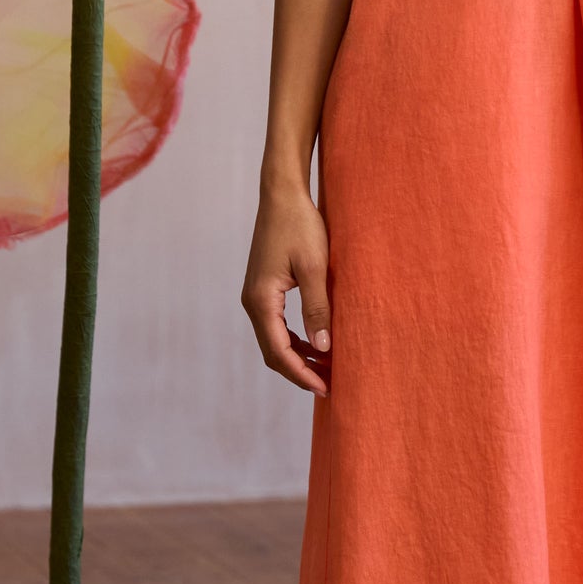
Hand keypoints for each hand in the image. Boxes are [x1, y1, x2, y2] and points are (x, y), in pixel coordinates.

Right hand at [242, 181, 332, 396]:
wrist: (282, 195)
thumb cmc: (300, 225)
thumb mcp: (315, 267)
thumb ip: (318, 308)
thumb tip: (323, 348)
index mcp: (262, 300)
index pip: (279, 351)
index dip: (302, 374)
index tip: (325, 388)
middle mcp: (253, 302)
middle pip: (273, 352)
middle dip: (300, 371)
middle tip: (329, 385)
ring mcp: (256, 296)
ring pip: (275, 340)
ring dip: (299, 356)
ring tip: (327, 368)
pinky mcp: (264, 289)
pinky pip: (277, 325)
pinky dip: (295, 339)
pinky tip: (316, 343)